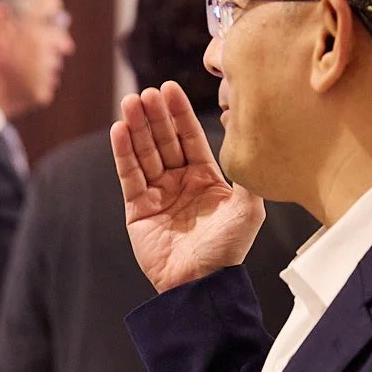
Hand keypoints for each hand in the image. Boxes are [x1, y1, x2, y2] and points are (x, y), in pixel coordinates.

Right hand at [110, 81, 263, 292]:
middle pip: (163, 140)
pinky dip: (123, 152)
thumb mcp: (248, 208)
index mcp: (206, 179)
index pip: (190, 137)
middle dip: (154, 116)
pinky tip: (120, 130)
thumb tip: (251, 137)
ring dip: (136, 128)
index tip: (170, 88)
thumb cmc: (227, 250)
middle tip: (146, 92)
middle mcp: (180, 183)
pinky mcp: (137, 209)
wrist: (201, 283)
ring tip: (130, 103)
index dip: (179, 113)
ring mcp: (157, 195)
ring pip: (144, 153)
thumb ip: (246, 174)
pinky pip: (129, 175)